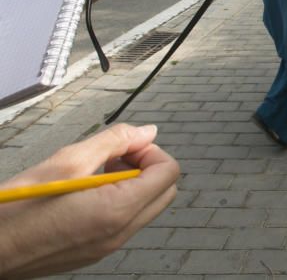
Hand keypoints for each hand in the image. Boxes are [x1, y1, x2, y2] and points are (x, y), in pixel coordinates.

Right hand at [0, 123, 179, 278]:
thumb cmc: (20, 205)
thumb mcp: (67, 161)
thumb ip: (115, 142)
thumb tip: (148, 131)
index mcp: (118, 211)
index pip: (168, 173)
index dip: (151, 152)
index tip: (125, 146)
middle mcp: (119, 234)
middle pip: (163, 191)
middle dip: (146, 167)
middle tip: (113, 157)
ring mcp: (107, 247)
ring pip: (144, 207)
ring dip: (131, 184)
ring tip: (94, 172)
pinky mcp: (93, 252)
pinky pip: (123, 223)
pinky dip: (117, 202)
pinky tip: (84, 192)